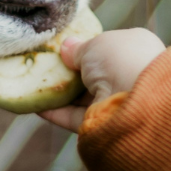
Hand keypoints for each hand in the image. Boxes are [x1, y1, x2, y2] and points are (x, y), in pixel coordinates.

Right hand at [40, 28, 164, 131]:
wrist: (138, 101)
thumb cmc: (120, 60)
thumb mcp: (95, 44)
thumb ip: (79, 48)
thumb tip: (67, 47)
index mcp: (136, 50)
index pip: (109, 49)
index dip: (87, 48)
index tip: (63, 49)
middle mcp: (129, 76)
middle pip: (93, 75)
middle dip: (69, 72)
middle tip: (42, 65)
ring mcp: (116, 103)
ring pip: (82, 97)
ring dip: (59, 92)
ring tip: (32, 84)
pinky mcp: (103, 125)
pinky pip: (75, 117)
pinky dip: (55, 111)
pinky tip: (34, 104)